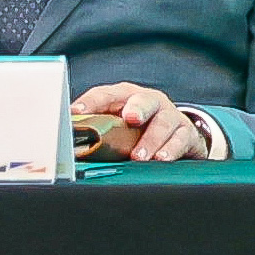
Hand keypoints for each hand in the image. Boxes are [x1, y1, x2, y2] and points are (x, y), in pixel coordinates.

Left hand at [72, 82, 208, 161]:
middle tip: (130, 119)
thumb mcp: (118, 127)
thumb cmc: (139, 131)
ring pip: (163, 123)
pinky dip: (171, 150)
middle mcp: (150, 102)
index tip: (77, 112)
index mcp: (126, 97)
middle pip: (143, 100)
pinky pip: (181, 139)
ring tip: (139, 157)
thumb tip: (69, 146)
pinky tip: (161, 159)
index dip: (92, 102)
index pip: (106, 94)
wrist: (177, 137)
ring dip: (151, 140)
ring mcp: (170, 116)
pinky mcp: (186, 133)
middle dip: (137, 109)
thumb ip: (98, 131)